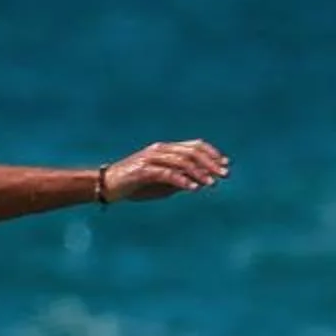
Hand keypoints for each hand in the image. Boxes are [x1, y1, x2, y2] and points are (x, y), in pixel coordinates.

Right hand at [101, 139, 230, 203]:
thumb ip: (182, 178)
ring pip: (181, 161)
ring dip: (199, 173)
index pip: (195, 146)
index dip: (212, 154)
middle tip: (224, 175)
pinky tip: (193, 188)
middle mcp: (160, 150)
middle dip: (210, 163)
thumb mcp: (164, 182)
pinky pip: (166, 173)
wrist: (109, 186)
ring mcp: (151, 159)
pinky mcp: (143, 170)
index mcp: (167, 149)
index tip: (226, 165)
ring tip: (211, 183)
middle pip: (192, 152)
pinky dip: (182, 180)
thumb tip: (204, 181)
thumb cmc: (137, 184)